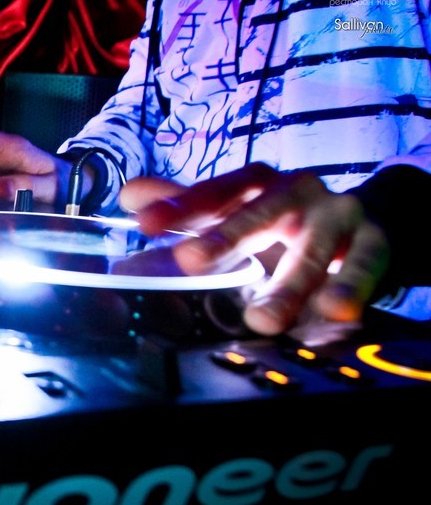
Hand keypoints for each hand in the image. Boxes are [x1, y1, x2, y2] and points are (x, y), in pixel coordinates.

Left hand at [119, 163, 389, 335]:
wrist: (362, 220)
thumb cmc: (283, 219)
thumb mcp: (236, 212)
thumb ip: (186, 209)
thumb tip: (131, 196)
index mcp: (257, 184)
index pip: (217, 191)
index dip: (181, 206)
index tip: (146, 223)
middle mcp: (295, 192)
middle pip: (259, 213)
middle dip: (225, 237)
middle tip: (190, 262)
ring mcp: (337, 214)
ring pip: (311, 248)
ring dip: (287, 284)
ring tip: (262, 319)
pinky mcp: (374, 241)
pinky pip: (364, 263)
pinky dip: (349, 285)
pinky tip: (333, 309)